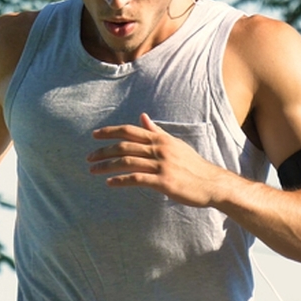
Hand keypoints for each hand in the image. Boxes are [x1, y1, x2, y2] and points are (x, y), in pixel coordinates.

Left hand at [87, 113, 223, 207]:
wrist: (211, 183)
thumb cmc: (193, 165)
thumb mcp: (175, 144)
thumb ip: (157, 132)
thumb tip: (143, 117)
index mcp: (161, 139)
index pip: (130, 131)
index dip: (110, 132)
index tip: (94, 135)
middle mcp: (160, 149)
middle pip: (124, 145)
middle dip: (103, 151)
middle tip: (89, 157)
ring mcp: (161, 165)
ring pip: (127, 161)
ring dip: (107, 166)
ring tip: (93, 170)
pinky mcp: (163, 182)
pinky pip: (137, 179)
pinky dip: (120, 180)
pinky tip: (110, 183)